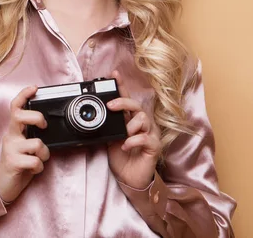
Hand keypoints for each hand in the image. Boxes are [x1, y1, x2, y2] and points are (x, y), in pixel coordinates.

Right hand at [0, 85, 49, 203]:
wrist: (4, 186)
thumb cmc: (18, 163)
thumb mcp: (25, 146)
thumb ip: (32, 135)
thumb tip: (48, 128)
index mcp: (14, 130)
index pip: (16, 107)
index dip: (24, 95)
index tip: (34, 88)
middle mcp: (10, 136)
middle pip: (20, 116)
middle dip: (37, 118)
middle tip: (43, 126)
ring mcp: (10, 149)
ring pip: (36, 143)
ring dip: (44, 154)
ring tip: (38, 159)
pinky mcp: (13, 162)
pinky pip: (35, 161)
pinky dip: (39, 167)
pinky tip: (34, 169)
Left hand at [106, 71, 161, 188]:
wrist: (129, 179)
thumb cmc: (121, 158)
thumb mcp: (110, 139)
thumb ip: (109, 126)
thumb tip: (98, 115)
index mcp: (130, 120)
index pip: (127, 100)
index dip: (122, 86)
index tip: (114, 74)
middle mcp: (142, 124)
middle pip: (137, 105)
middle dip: (123, 102)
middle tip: (111, 106)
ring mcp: (150, 134)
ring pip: (143, 119)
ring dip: (129, 127)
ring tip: (123, 137)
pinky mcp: (154, 146)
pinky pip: (145, 137)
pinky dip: (133, 140)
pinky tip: (126, 146)